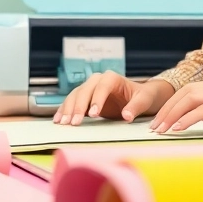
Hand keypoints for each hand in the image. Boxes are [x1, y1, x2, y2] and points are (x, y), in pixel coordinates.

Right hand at [53, 73, 174, 125]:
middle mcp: (98, 80)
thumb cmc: (143, 96)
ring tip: (63, 123)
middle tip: (74, 122)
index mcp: (113, 78)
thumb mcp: (144, 100)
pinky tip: (58, 120)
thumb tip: (127, 116)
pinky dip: (64, 110)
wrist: (139, 96)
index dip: (96, 99)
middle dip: (78, 107)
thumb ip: (136, 107)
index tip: (93, 114)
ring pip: (75, 96)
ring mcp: (89, 88)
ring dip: (68, 109)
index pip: (102, 86)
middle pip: (84, 91)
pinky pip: (71, 102)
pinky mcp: (85, 98)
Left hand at [150, 76, 202, 137]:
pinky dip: (189, 118)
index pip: (191, 91)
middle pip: (187, 91)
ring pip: (193, 98)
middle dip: (167, 109)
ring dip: (173, 114)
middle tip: (154, 127)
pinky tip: (178, 129)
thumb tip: (199, 119)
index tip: (160, 122)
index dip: (173, 105)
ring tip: (161, 130)